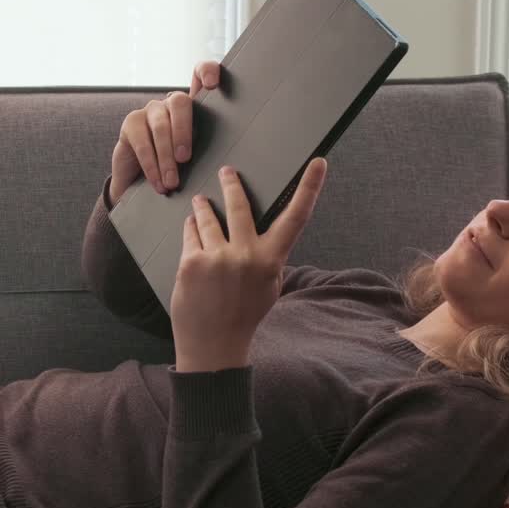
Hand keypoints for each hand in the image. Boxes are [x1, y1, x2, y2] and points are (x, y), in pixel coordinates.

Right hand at [110, 60, 221, 205]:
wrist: (139, 182)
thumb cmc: (176, 169)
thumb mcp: (196, 158)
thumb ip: (208, 149)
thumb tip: (227, 163)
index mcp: (194, 108)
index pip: (199, 73)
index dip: (206, 71)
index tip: (212, 85)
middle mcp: (171, 103)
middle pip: (179, 102)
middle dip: (183, 132)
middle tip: (185, 160)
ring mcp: (150, 110)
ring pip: (160, 126)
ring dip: (166, 157)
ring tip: (172, 182)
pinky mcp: (131, 123)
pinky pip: (142, 142)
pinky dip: (151, 165)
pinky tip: (158, 182)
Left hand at [171, 159, 327, 372]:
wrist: (213, 344)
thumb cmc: (243, 315)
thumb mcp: (268, 286)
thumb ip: (268, 257)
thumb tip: (265, 228)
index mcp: (271, 260)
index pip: (296, 217)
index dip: (310, 188)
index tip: (318, 163)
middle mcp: (246, 255)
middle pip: (240, 206)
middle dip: (231, 184)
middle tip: (227, 171)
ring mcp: (218, 258)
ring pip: (208, 218)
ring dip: (203, 207)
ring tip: (200, 202)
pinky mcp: (192, 262)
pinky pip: (191, 234)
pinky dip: (190, 228)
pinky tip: (190, 226)